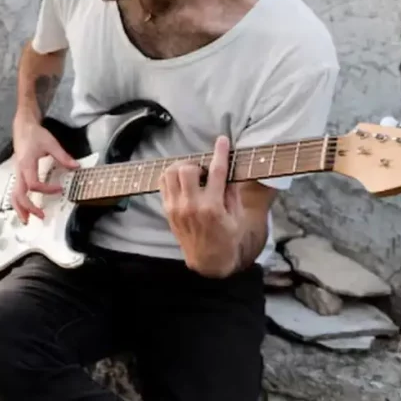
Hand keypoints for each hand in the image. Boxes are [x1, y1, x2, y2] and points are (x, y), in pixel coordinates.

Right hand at [11, 117, 79, 223]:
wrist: (23, 127)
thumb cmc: (35, 134)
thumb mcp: (51, 144)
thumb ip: (63, 156)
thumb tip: (76, 167)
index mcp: (27, 164)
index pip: (34, 184)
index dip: (47, 190)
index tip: (60, 189)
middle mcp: (19, 172)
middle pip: (19, 195)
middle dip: (29, 208)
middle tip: (42, 216)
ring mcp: (17, 174)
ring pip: (14, 196)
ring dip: (20, 209)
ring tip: (28, 221)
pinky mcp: (18, 174)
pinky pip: (16, 192)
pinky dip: (19, 203)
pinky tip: (26, 210)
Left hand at [159, 135, 246, 277]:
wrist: (207, 260)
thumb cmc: (226, 238)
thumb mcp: (237, 217)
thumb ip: (232, 192)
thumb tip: (228, 170)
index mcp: (213, 207)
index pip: (216, 172)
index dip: (221, 153)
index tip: (223, 140)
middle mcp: (191, 205)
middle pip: (187, 168)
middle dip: (198, 164)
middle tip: (205, 171)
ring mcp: (176, 208)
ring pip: (171, 173)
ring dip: (183, 168)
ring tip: (193, 175)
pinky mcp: (168, 210)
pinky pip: (163, 183)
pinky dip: (172, 176)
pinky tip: (183, 181)